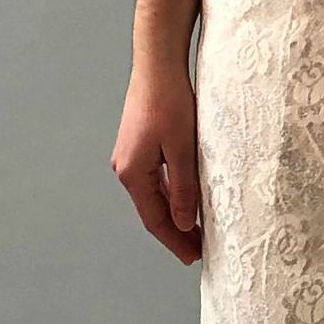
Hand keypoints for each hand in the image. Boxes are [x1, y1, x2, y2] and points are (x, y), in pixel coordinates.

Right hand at [111, 63, 202, 262]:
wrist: (157, 65)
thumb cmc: (169, 101)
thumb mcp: (183, 149)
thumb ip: (183, 189)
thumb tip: (184, 223)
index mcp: (132, 172)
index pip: (154, 219)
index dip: (175, 240)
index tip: (194, 257)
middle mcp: (125, 168)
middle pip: (152, 211)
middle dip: (175, 232)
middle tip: (198, 251)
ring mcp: (130, 157)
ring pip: (153, 196)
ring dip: (174, 214)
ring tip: (196, 231)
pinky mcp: (139, 146)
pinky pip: (155, 180)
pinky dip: (171, 195)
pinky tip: (186, 201)